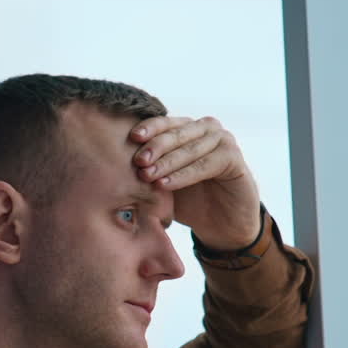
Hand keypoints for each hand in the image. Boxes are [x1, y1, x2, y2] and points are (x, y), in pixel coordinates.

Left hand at [130, 115, 261, 250]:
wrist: (221, 225)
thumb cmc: (189, 200)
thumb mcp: (163, 181)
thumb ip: (148, 168)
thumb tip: (113, 161)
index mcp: (188, 129)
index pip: (165, 123)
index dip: (149, 128)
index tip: (131, 137)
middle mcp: (207, 129)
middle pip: (177, 133)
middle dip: (155, 146)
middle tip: (138, 161)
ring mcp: (223, 141)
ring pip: (190, 148)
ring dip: (167, 162)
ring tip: (147, 175)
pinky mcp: (234, 159)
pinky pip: (206, 164)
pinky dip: (184, 174)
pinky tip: (165, 184)